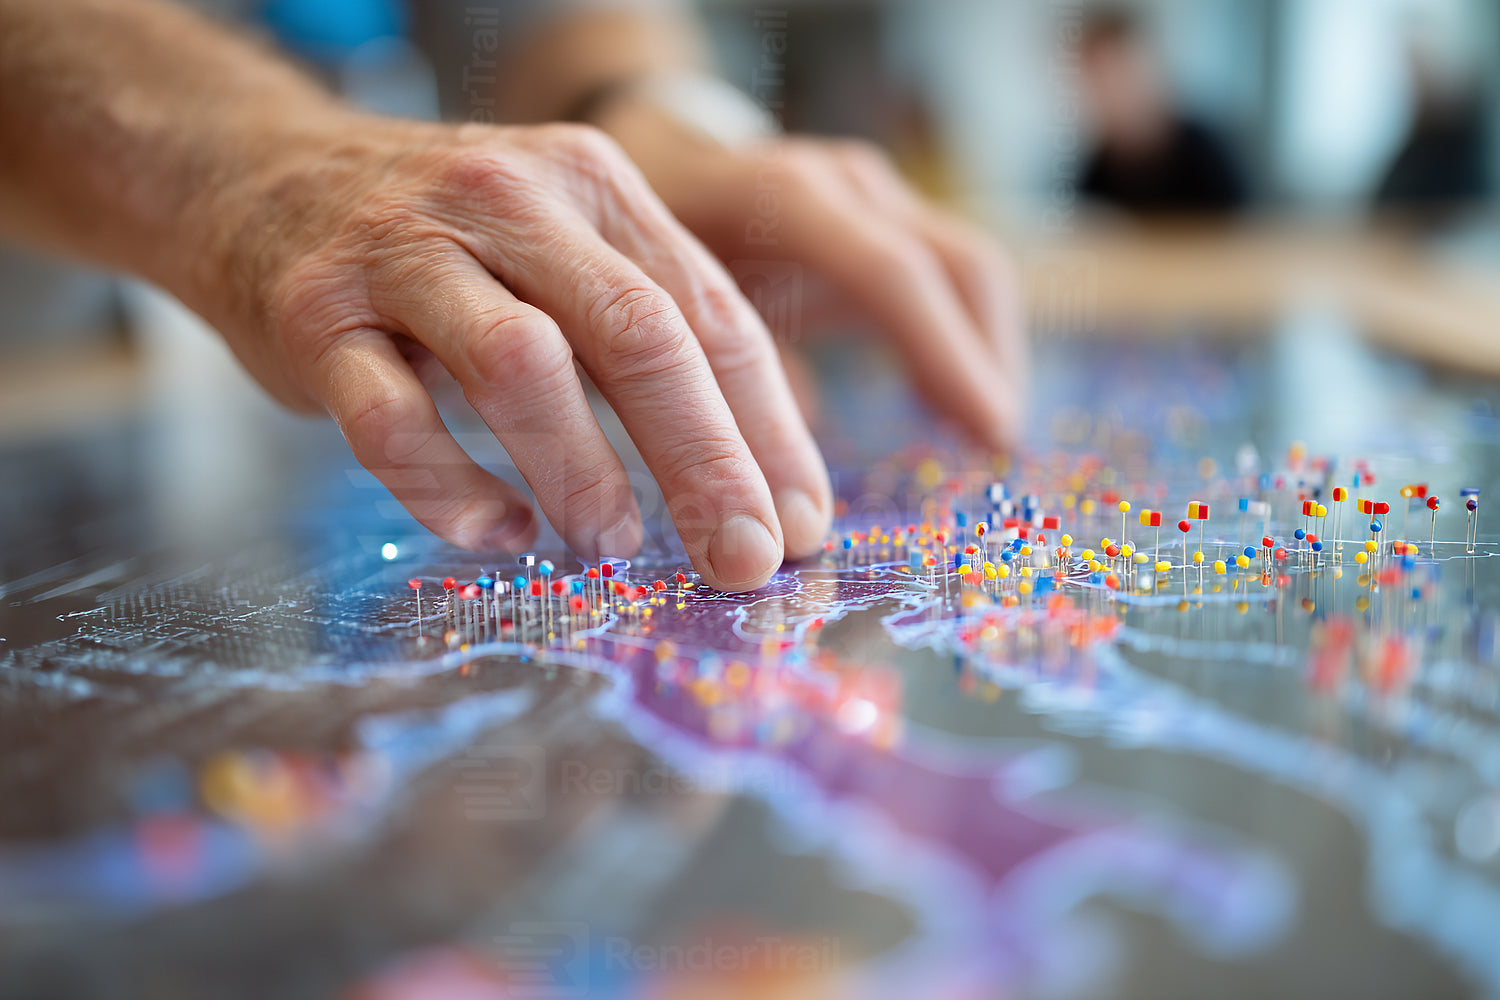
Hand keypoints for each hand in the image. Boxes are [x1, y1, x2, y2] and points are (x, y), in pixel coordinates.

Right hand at [190, 113, 831, 590]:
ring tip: (616, 543)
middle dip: (706, 462)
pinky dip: (453, 491)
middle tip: (744, 560)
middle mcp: (509, 203)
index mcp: (594, 188)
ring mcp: (404, 253)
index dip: (768, 429)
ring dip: (583, 473)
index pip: (710, 315)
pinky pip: (391, 421)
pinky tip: (497, 531)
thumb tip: (755, 483)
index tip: (802, 525)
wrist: (253, 174)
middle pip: (638, 335)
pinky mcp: (314, 314)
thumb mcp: (561, 253)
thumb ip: (648, 338)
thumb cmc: (445, 248)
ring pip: (521, 366)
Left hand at [597, 98, 1027, 448]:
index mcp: (781, 196)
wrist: (653, 161)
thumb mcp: (657, 299)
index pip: (891, 270)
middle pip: (954, 264)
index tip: (988, 430)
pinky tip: (954, 408)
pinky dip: (963, 343)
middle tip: (995, 446)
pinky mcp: (888, 219)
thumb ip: (713, 363)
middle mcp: (842, 184)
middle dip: (984, 358)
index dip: (946, 353)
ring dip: (984, 352)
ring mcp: (873, 196)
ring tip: (982, 434)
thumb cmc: (644, 244)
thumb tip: (785, 444)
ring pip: (966, 268)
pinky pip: (951, 278)